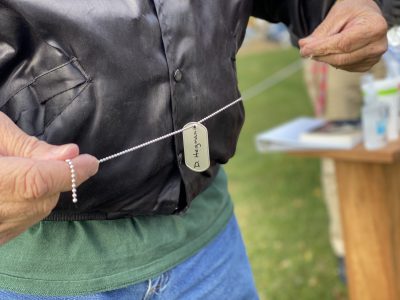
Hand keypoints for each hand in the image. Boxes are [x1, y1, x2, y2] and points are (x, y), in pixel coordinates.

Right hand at [0, 112, 98, 244]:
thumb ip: (31, 147)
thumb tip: (70, 153)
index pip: (37, 181)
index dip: (69, 171)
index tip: (91, 161)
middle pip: (41, 198)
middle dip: (58, 177)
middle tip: (60, 158)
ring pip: (35, 211)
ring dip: (45, 190)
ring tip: (26, 170)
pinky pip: (23, 220)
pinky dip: (31, 203)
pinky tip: (19, 188)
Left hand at [299, 0, 387, 71]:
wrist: (365, 15)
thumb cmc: (352, 12)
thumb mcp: (336, 16)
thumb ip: (321, 33)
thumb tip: (304, 47)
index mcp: (374, 27)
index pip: (343, 44)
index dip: (322, 49)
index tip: (304, 50)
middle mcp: (378, 45)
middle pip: (342, 57)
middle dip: (320, 55)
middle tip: (304, 51)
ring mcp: (373, 58)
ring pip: (341, 64)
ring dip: (325, 58)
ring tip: (317, 48)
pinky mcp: (366, 65)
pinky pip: (344, 67)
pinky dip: (333, 60)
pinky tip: (331, 51)